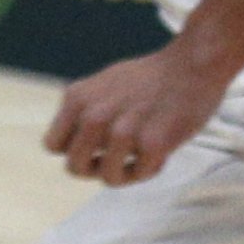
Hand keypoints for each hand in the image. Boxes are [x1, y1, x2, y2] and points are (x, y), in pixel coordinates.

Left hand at [45, 44, 228, 187]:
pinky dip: (151, 169)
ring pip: (108, 177)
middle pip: (75, 167)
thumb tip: (69, 147)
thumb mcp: (100, 86)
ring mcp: (122, 131)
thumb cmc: (148, 78)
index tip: (94, 149)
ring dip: (127, 173)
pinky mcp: (153, 143)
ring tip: (142, 156)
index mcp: (76, 100)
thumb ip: (83, 113)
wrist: (191, 66)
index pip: (52, 146)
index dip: (73, 152)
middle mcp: (93, 116)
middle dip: (96, 169)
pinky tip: (162, 151)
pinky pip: (141, 174)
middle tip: (119, 160)